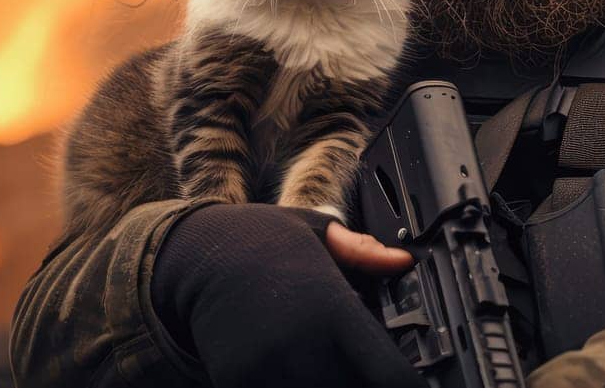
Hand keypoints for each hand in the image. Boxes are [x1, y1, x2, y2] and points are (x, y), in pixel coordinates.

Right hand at [152, 203, 424, 387]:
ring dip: (332, 386)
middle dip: (368, 385)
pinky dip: (296, 386)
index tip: (415, 384)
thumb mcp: (313, 233)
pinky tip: (302, 370)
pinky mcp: (239, 383)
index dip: (408, 386)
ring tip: (333, 368)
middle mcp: (303, 348)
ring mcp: (269, 371)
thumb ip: (361, 252)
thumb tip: (403, 261)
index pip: (389, 374)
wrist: (190, 257)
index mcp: (332, 310)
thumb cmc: (257, 240)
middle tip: (370, 370)